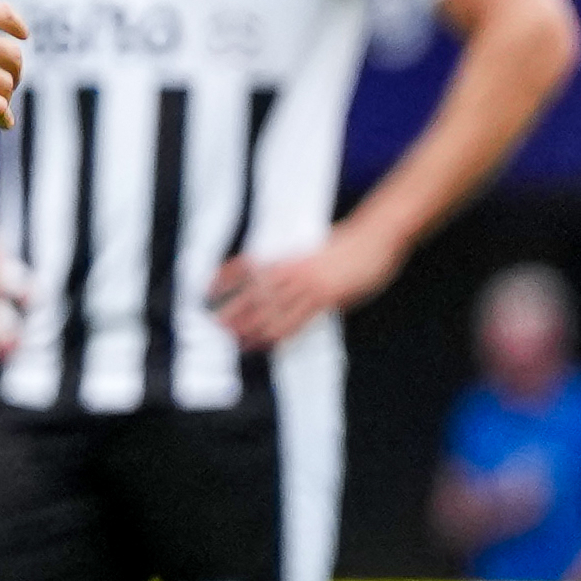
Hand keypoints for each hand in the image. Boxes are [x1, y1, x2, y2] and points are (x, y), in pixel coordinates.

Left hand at [212, 217, 392, 351]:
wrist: (374, 236)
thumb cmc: (347, 244)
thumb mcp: (313, 251)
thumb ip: (294, 267)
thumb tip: (279, 283)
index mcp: (286, 256)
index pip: (246, 266)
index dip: (224, 278)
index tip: (206, 289)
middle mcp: (292, 270)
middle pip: (252, 293)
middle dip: (232, 310)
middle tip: (214, 325)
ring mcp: (308, 284)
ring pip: (271, 311)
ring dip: (251, 327)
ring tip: (235, 341)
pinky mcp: (327, 297)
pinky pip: (298, 321)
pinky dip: (280, 334)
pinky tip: (268, 343)